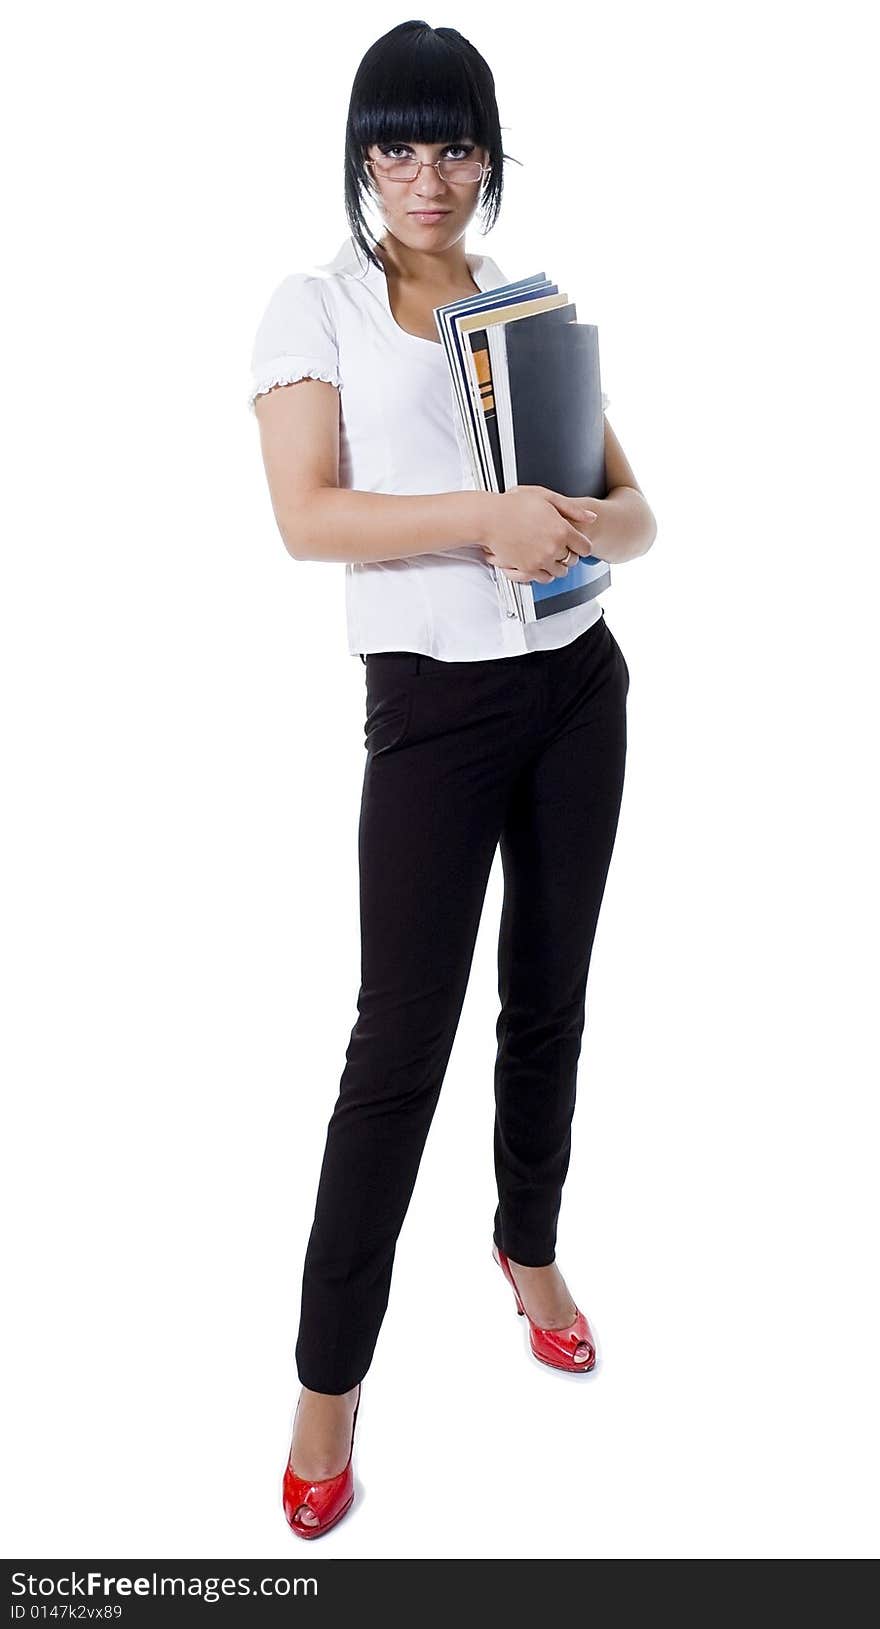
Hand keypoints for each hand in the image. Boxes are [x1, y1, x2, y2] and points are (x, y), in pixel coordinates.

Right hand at [479, 486, 601, 582]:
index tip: (577, 543)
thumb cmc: (514, 505)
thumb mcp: (547, 498)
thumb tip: (592, 518)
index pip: (585, 548)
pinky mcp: (528, 569)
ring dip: (558, 564)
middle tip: (561, 547)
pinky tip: (540, 562)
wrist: (490, 518)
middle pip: (573, 561)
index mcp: (562, 530)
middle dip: (569, 554)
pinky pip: (545, 579)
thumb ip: (572, 509)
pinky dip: (545, 572)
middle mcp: (554, 548)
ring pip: (560, 572)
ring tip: (549, 554)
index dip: (582, 545)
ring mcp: (541, 561)